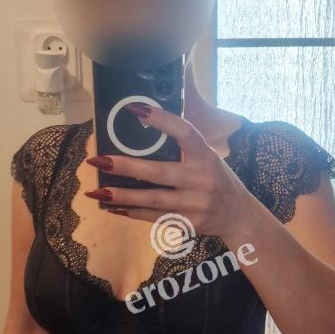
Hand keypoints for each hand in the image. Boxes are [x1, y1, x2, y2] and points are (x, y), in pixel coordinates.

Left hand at [84, 104, 250, 238]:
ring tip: (96, 192)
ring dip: (122, 196)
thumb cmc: (217, 179)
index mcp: (206, 155)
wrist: (238, 216)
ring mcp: (194, 204)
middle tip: (98, 160)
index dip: (162, 120)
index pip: (184, 132)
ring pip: (152, 199)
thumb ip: (183, 146)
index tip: (136, 110)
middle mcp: (201, 179)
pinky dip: (132, 212)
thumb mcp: (208, 157)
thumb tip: (146, 124)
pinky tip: (112, 208)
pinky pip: (154, 217)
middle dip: (125, 166)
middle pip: (158, 172)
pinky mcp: (188, 223)